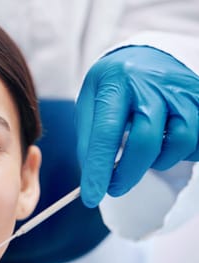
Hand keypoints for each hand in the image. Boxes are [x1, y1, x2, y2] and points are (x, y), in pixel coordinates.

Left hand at [76, 46, 198, 206]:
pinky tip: (167, 145)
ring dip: (160, 160)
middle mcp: (153, 84)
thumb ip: (89, 137)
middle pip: (146, 141)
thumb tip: (93, 176)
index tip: (91, 196)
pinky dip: (184, 152)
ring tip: (144, 156)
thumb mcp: (90, 101)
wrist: (145, 55)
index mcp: (117, 82)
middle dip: (128, 173)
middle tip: (114, 187)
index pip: (107, 132)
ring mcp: (182, 90)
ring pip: (180, 141)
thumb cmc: (113, 85)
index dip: (100, 169)